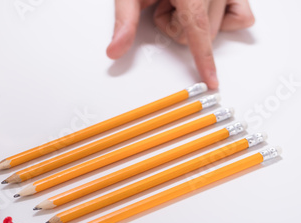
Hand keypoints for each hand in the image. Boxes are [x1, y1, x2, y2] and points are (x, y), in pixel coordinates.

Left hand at [106, 0, 254, 88]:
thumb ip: (124, 22)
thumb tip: (115, 51)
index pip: (198, 30)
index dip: (203, 59)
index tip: (211, 80)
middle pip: (203, 34)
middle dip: (179, 27)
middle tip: (165, 5)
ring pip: (219, 27)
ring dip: (197, 21)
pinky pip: (243, 15)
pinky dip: (224, 18)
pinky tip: (204, 6)